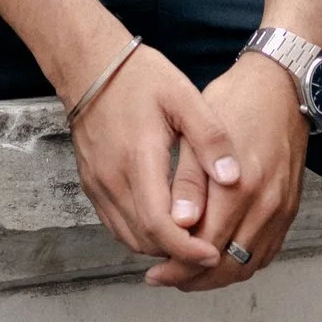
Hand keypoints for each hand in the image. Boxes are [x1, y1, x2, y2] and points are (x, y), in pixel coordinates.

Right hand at [67, 45, 232, 277]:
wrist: (90, 65)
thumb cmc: (138, 78)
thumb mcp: (183, 96)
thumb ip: (210, 137)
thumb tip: (232, 177)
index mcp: (138, 159)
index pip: (159, 225)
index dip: (187, 248)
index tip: (213, 253)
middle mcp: (112, 179)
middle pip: (145, 240)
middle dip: (178, 255)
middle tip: (210, 252)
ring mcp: (98, 185)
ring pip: (129, 238)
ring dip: (160, 247)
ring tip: (192, 242)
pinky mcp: (92, 186)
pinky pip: (117, 225)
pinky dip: (142, 235)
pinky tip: (165, 225)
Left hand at [143, 52, 305, 291]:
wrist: (280, 87)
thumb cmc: (235, 102)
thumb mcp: (196, 133)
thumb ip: (188, 182)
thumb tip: (177, 223)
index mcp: (238, 186)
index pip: (204, 246)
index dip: (176, 266)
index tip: (155, 271)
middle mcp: (265, 204)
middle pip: (227, 266)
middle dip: (192, 279)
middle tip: (165, 278)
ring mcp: (281, 210)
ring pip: (248, 265)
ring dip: (216, 276)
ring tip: (186, 273)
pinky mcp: (289, 210)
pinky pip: (266, 253)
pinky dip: (241, 264)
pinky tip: (217, 258)